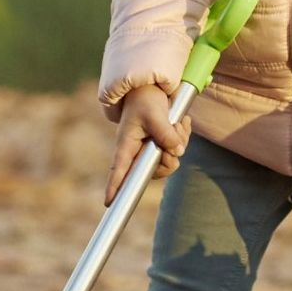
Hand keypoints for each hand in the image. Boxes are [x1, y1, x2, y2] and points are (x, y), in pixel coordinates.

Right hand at [105, 85, 190, 205]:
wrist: (151, 88)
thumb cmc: (145, 99)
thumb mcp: (154, 113)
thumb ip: (165, 133)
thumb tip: (177, 151)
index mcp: (126, 145)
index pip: (119, 170)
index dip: (114, 186)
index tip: (108, 202)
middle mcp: (137, 152)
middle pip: (156, 171)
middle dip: (171, 158)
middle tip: (175, 133)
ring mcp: (150, 150)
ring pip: (171, 161)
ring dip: (180, 141)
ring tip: (176, 122)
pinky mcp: (162, 145)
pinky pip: (178, 150)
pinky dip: (183, 136)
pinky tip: (180, 122)